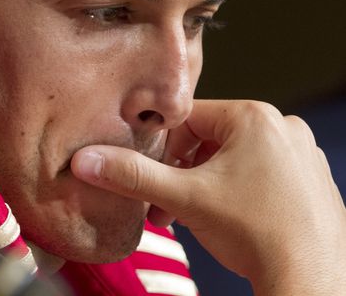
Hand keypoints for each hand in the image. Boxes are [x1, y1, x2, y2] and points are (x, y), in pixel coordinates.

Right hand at [70, 100, 345, 295]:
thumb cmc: (254, 233)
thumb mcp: (183, 198)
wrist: (311, 281)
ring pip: (234, 157)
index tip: (152, 178)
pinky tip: (228, 219)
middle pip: (209, 138)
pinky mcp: (312, 180)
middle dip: (182, 172)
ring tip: (193, 216)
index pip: (186, 118)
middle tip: (168, 204)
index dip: (162, 148)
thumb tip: (85, 160)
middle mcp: (283, 126)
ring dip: (205, 183)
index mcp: (254, 117)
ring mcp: (303, 153)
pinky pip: (261, 172)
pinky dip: (237, 190)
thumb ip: (131, 174)